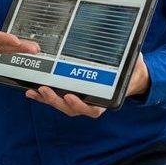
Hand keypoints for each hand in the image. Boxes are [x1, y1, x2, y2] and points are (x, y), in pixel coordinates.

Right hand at [0, 0, 39, 62]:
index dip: (1, 39)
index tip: (14, 40)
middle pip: (1, 46)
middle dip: (18, 47)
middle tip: (33, 48)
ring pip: (5, 50)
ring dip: (21, 50)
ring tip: (35, 48)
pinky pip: (6, 51)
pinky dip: (18, 50)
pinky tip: (29, 48)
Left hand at [25, 53, 150, 117]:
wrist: (130, 75)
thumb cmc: (131, 70)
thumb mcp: (135, 64)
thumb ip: (132, 62)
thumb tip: (134, 55)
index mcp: (107, 99)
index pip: (93, 109)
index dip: (81, 105)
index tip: (70, 96)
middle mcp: (91, 102)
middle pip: (71, 108)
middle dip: (56, 101)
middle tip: (45, 90)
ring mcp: (79, 98)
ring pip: (61, 104)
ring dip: (46, 99)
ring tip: (34, 90)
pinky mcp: (69, 92)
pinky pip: (56, 96)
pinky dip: (42, 95)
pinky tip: (31, 90)